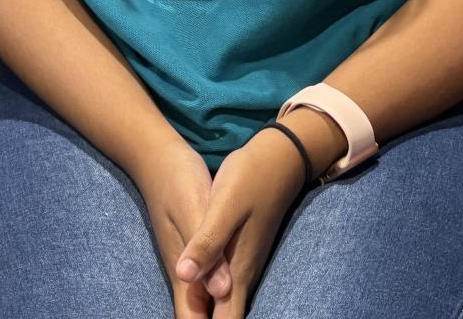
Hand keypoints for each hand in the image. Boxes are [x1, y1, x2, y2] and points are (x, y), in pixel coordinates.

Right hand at [133, 138, 231, 318]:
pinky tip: (232, 289)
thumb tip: (223, 291)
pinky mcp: (198, 247)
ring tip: (234, 311)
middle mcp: (186, 273)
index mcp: (184, 271)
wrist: (160, 156)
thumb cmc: (177, 180)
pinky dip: (219, 290)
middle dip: (219, 317)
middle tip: (232, 315)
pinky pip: (209, 279)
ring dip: (220, 309)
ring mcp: (191, 261)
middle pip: (199, 315)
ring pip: (205, 300)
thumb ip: (208, 250)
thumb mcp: (194, 210)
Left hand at [175, 129, 306, 318]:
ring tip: (190, 314)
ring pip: (226, 306)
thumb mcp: (224, 206)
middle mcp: (243, 275)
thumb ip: (207, 242)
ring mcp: (244, 264)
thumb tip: (184, 276)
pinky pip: (227, 289)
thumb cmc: (250, 178)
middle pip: (226, 318)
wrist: (277, 159)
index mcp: (237, 271)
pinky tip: (201, 299)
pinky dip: (212, 301)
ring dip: (209, 314)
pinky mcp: (242, 253)